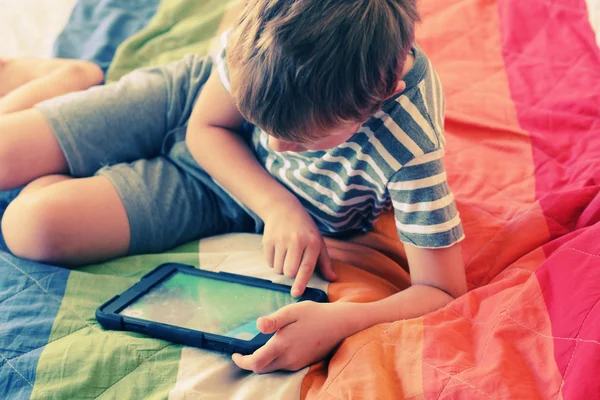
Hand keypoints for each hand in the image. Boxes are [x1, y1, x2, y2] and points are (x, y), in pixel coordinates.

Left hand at [232, 301, 347, 372]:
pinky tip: (279, 346)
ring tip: (262, 345)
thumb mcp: (292, 311)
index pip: (255, 362)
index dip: (242, 361)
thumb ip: (274, 320)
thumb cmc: (315, 314)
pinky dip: (276, 359)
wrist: (339, 324)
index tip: (235, 354)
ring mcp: (297, 363)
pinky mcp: (303, 363)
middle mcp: (289, 359)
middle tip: (245, 351)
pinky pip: (284, 365)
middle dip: (251, 362)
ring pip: (273, 368)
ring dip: (264, 360)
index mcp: (282, 345)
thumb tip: (258, 325)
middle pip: (262, 368)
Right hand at [262, 198, 336, 295]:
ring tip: (287, 255)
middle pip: (289, 271)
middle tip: (294, 263)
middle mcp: (296, 240)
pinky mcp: (268, 240)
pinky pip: (269, 262)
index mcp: (312, 242)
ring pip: (278, 269)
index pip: (306, 267)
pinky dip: (274, 262)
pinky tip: (279, 250)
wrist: (283, 209)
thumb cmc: (305, 229)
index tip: (296, 293)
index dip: (301, 282)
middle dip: (291, 273)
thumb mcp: (318, 242)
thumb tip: (332, 278)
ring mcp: (280, 240)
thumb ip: (324, 262)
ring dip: (282, 268)